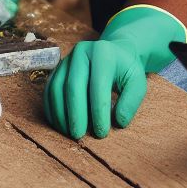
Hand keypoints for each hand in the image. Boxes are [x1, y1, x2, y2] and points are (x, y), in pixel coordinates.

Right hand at [42, 5, 186, 139]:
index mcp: (104, 53)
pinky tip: (60, 125)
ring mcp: (67, 60)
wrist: (114, 53)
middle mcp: (82, 52)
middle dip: (76, 114)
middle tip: (80, 135)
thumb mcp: (137, 83)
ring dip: (61, 115)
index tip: (101, 132)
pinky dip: (52, 110)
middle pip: (73, 86)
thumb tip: (118, 121)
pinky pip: (49, 91)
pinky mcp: (56, 69)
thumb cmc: (125, 71)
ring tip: (70, 133)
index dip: (98, 111)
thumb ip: (131, 102)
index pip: (98, 84)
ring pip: (57, 89)